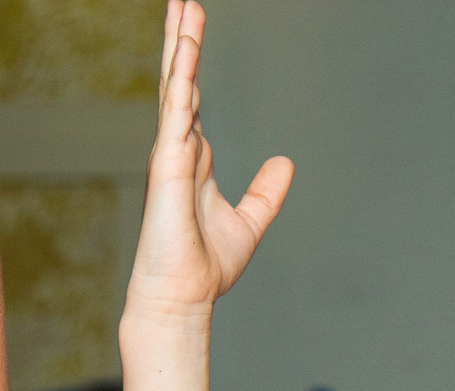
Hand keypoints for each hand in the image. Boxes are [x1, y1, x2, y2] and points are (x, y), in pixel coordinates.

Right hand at [124, 0, 293, 323]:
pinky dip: (181, 79)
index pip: (193, 96)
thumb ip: (266, 193)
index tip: (191, 27)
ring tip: (183, 8)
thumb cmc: (205, 268)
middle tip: (182, 1)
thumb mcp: (249, 223)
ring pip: (176, 87)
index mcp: (192, 158)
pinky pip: (176, 111)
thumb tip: (286, 163)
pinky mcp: (168, 164)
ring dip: (179, 47)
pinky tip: (184, 50)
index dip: (192, 62)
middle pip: (180, 82)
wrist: (183, 297)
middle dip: (180, 41)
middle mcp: (178, 149)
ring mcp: (169, 154)